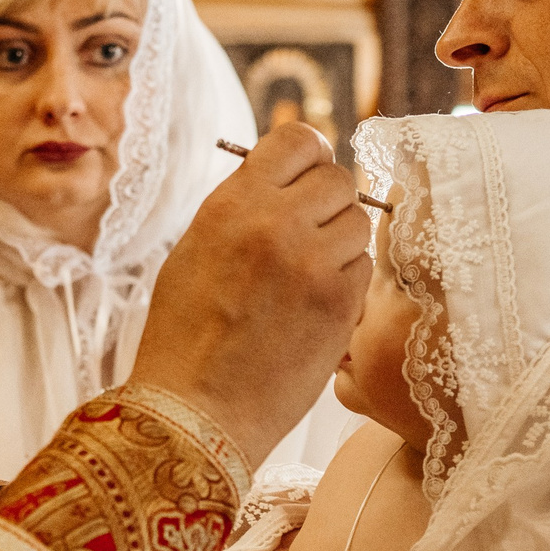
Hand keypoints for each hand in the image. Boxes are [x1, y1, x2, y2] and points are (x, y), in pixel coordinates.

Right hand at [131, 124, 370, 467]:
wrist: (195, 410)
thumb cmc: (185, 335)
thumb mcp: (196, 249)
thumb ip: (242, 207)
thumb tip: (286, 181)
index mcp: (233, 203)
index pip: (298, 140)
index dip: (308, 157)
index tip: (304, 178)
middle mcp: (276, 224)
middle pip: (339, 179)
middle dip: (327, 202)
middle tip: (308, 234)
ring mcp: (314, 265)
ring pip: (358, 223)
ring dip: (340, 243)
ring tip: (308, 275)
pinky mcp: (340, 305)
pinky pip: (364, 268)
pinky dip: (347, 282)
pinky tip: (315, 306)